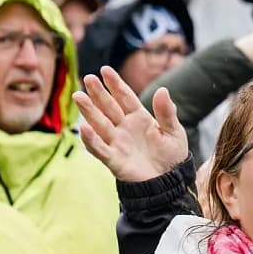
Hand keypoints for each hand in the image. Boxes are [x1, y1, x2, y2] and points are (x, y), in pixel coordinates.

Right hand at [75, 67, 189, 181]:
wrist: (169, 183)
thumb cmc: (172, 157)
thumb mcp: (174, 132)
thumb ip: (167, 112)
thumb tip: (163, 89)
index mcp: (140, 118)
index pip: (125, 97)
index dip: (115, 84)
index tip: (105, 70)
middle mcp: (125, 128)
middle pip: (109, 107)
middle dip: (98, 93)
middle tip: (88, 78)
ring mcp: (118, 143)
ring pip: (100, 124)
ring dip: (89, 111)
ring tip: (79, 96)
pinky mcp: (114, 160)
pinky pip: (100, 149)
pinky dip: (92, 140)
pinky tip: (84, 128)